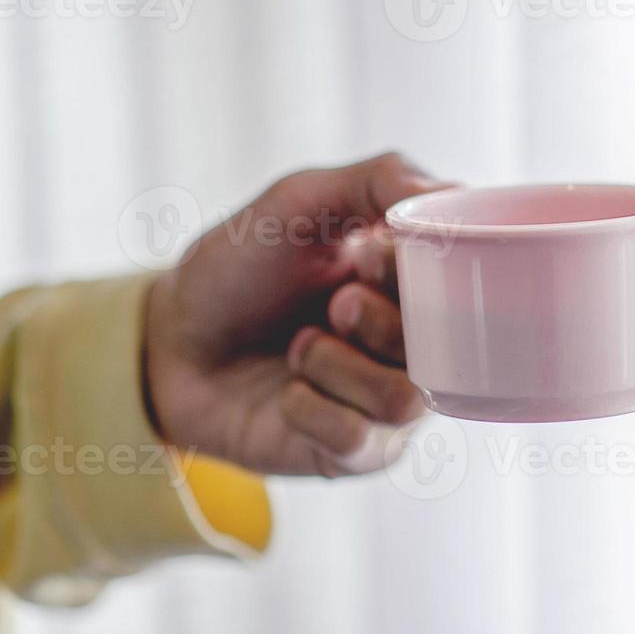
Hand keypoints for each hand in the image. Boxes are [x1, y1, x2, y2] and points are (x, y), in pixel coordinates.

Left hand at [142, 152, 447, 476]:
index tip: (364, 254)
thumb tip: (449, 189)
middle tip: (334, 304)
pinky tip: (287, 392)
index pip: (465, 285)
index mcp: (415, 284)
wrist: (169, 344)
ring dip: (340, 367)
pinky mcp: (353, 454)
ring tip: (300, 348)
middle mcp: (414, 346)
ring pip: (405, 400)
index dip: (418, 275)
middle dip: (381, 321)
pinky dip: (311, 409)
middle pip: (448, 350)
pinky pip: (358, 440)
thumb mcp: (299, 201)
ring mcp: (385, 403)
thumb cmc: (239, 269)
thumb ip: (376, 179)